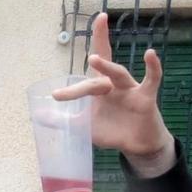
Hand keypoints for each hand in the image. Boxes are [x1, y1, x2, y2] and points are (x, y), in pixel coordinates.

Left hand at [56, 13, 174, 166]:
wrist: (136, 145)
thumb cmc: (111, 130)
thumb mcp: (83, 126)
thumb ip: (62, 120)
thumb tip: (37, 115)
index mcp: (98, 87)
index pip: (87, 69)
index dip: (75, 67)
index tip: (56, 91)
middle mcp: (113, 83)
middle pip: (103, 65)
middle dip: (94, 57)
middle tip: (87, 46)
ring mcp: (130, 88)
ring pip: (119, 73)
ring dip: (107, 67)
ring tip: (93, 60)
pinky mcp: (146, 97)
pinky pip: (152, 79)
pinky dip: (153, 67)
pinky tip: (150, 54)